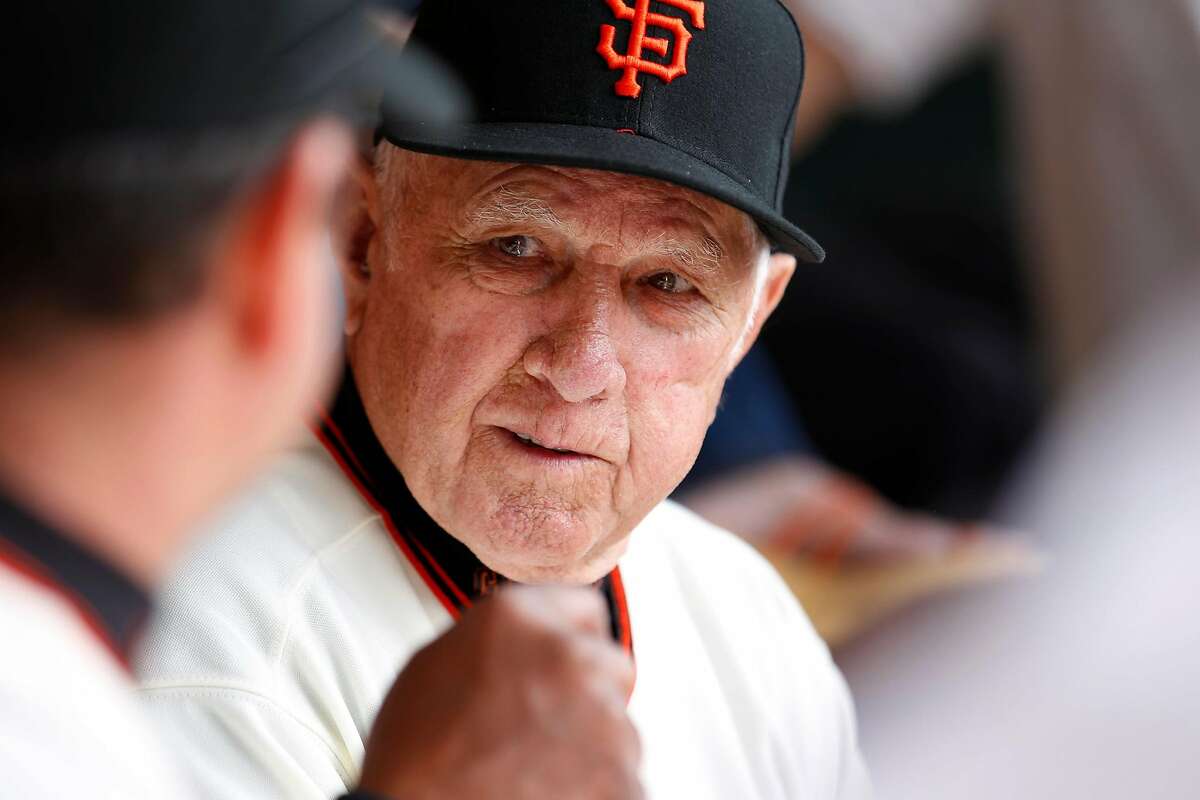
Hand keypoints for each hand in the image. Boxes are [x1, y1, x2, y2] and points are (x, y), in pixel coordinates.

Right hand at [356, 584, 642, 799]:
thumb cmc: (416, 759)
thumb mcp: (433, 666)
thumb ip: (496, 641)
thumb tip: (522, 644)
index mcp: (517, 619)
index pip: (584, 607)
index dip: (573, 638)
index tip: (569, 659)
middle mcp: (568, 657)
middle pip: (610, 665)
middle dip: (588, 692)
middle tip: (546, 726)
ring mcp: (602, 717)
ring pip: (617, 725)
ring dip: (590, 741)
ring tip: (534, 768)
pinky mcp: (621, 776)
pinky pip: (622, 775)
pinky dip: (597, 786)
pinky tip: (550, 791)